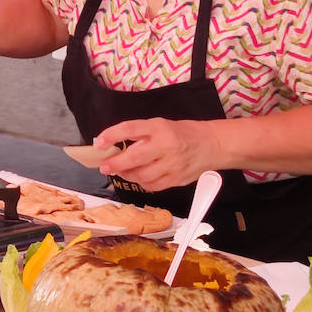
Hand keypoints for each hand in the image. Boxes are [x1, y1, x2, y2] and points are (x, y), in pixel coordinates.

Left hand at [93, 118, 219, 191]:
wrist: (212, 144)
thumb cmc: (182, 133)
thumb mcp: (160, 125)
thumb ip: (141, 135)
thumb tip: (113, 146)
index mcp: (159, 127)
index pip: (130, 129)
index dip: (111, 135)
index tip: (98, 143)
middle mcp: (166, 145)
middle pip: (135, 157)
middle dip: (116, 164)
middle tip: (105, 166)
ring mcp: (172, 164)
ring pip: (142, 175)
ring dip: (127, 175)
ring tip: (122, 171)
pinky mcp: (177, 179)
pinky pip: (152, 186)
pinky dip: (142, 183)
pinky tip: (139, 177)